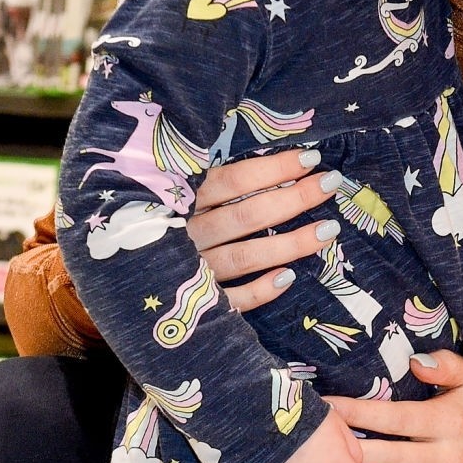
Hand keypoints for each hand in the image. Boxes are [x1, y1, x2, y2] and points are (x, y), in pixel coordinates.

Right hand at [188, 148, 339, 313]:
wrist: (132, 277)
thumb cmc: (174, 223)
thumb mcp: (189, 195)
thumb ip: (224, 183)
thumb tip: (286, 164)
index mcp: (186, 201)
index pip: (234, 179)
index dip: (274, 169)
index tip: (311, 160)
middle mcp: (190, 234)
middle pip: (246, 216)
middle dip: (293, 198)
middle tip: (330, 184)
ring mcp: (193, 270)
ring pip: (244, 257)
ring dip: (290, 244)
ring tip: (328, 230)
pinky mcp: (199, 303)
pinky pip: (232, 300)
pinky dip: (259, 290)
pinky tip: (288, 278)